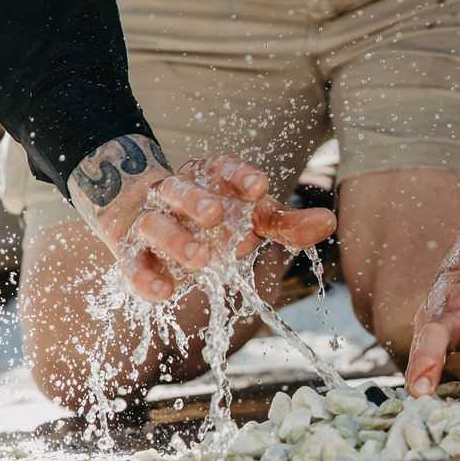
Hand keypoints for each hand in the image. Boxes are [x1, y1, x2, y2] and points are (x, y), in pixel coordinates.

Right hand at [68, 134, 335, 301]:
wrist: (141, 210)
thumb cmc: (216, 216)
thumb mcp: (253, 217)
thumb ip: (288, 223)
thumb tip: (330, 221)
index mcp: (207, 177)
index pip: (220, 168)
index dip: (239, 174)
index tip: (261, 188)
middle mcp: (174, 193)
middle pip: (180, 189)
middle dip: (196, 200)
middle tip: (215, 215)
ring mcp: (149, 220)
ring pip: (154, 224)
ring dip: (175, 240)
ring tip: (201, 259)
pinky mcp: (130, 250)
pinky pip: (132, 262)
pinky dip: (144, 276)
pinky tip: (164, 292)